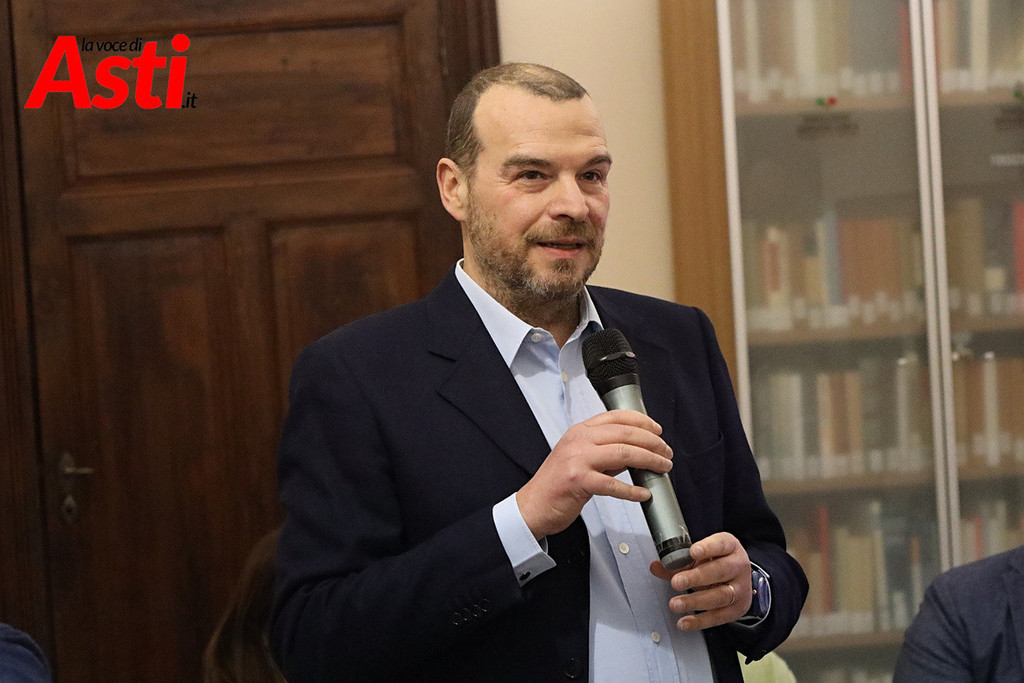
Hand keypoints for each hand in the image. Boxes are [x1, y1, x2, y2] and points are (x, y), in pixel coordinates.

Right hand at [516, 409, 672, 539]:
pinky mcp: (577, 481)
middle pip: (625, 434)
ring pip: (623, 453)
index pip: (616, 417)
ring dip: (649, 461)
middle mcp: (578, 440)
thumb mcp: (579, 459)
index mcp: (579, 431)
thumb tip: (634, 452)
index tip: (658, 431)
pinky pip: (612, 484)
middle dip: (652, 443)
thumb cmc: (556, 485)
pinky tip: (643, 494)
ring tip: (663, 468)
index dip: (642, 421)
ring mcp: (577, 459)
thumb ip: (605, 453)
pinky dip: (632, 490)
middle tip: (666, 453)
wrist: (533, 506)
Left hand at [650, 532, 751, 630]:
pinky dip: (699, 621)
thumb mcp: (701, 556)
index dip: (708, 548)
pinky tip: (684, 621)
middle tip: (676, 582)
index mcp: (730, 547)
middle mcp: (738, 566)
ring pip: (720, 596)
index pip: (721, 544)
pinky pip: (718, 616)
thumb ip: (678, 561)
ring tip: (676, 604)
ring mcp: (740, 589)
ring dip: (695, 601)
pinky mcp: (737, 609)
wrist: (739, 578)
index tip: (693, 552)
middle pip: (720, 571)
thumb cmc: (718, 562)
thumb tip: (657, 567)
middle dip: (696, 577)